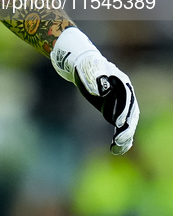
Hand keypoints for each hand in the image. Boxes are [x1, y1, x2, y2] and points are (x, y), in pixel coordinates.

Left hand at [51, 28, 138, 154]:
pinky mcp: (116, 111)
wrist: (85, 66)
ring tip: (117, 147)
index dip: (124, 111)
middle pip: (131, 112)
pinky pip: (122, 126)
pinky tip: (116, 149)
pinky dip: (121, 138)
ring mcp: (122, 104)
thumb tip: (101, 91)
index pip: (126, 98)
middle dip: (126, 127)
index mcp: (121, 81)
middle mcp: (125, 94)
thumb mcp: (88, 68)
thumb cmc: (87, 66)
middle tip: (118, 139)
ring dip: (125, 135)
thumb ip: (95, 77)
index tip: (118, 123)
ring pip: (128, 122)